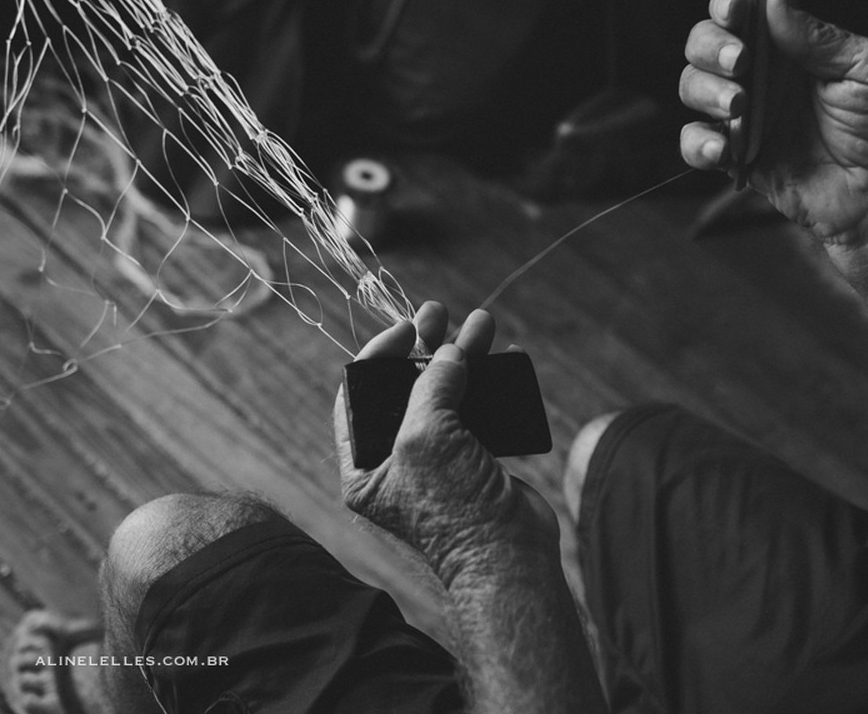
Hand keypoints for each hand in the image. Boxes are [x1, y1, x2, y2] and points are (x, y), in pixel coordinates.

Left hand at [335, 302, 557, 583]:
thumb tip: (448, 352)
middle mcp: (397, 463)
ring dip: (464, 358)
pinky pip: (478, 412)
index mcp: (364, 466)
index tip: (406, 328)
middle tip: (441, 311)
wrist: (509, 555)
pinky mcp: (475, 462)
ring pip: (447, 395)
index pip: (358, 395)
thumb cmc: (455, 507)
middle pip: (406, 388)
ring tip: (484, 323)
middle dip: (425, 346)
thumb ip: (432, 386)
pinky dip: (489, 384)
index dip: (378, 355)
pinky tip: (504, 358)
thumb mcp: (427, 435)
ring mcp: (439, 462)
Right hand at [679, 0, 867, 245]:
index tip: (736, 9)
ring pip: (693, 87)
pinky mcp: (736, 158)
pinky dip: (698, 143)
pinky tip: (724, 151)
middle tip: (740, 62)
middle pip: (705, 44)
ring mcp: (745, 117)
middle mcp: (761, 76)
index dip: (729, 2)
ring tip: (739, 107)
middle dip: (711, 46)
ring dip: (706, 91)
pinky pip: (695, 143)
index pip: (744, 11)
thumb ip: (819, 36)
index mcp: (790, 48)